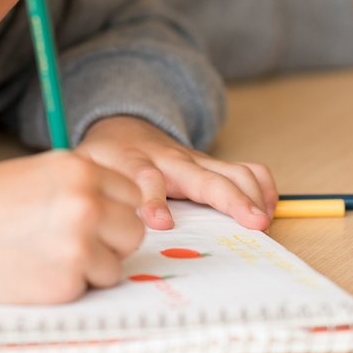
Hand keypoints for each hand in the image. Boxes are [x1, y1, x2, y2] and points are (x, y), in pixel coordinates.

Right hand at [0, 150, 143, 303]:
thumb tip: (121, 207)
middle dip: (111, 240)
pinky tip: (40, 270)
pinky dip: (70, 284)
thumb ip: (83, 185)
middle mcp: (87, 204)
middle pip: (132, 230)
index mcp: (81, 170)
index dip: (113, 209)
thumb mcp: (41, 172)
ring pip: (116, 264)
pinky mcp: (68, 282)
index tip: (95, 217)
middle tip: (79, 242)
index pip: (131, 194)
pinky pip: (90, 288)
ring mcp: (79, 245)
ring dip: (92, 266)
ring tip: (53, 255)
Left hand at [76, 116, 274, 233]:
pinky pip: (246, 168)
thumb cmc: (105, 158)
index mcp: (134, 163)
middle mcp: (170, 159)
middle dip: (229, 199)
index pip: (145, 179)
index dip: (153, 201)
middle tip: (253, 223)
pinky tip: (267, 210)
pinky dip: (262, 187)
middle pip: (203, 176)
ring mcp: (196, 160)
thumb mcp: (85, 170)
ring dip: (252, 194)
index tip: (161, 224)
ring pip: (232, 170)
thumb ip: (89, 191)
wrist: (122, 126)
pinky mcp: (212, 164)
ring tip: (263, 222)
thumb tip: (91, 226)